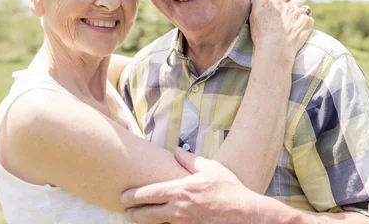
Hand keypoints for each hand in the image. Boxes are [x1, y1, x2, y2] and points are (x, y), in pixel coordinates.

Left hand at [122, 148, 259, 223]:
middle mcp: (179, 209)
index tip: (123, 196)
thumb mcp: (210, 168)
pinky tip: (162, 222)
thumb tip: (176, 151)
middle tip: (125, 210)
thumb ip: (190, 160)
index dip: (134, 195)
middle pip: (148, 213)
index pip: (150, 193)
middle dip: (134, 212)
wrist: (245, 214)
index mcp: (181, 190)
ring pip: (158, 223)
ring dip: (147, 220)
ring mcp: (184, 223)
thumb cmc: (229, 189)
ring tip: (138, 217)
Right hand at [251, 0, 313, 59]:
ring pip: (303, 9)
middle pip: (295, 1)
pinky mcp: (306, 24)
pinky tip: (300, 28)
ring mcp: (299, 14)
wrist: (275, 48)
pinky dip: (306, 22)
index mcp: (277, 2)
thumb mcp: (255, 13)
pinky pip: (309, 19)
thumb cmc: (262, 32)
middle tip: (287, 14)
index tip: (280, 4)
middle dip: (292, 5)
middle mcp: (289, 6)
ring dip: (300, 13)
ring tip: (294, 21)